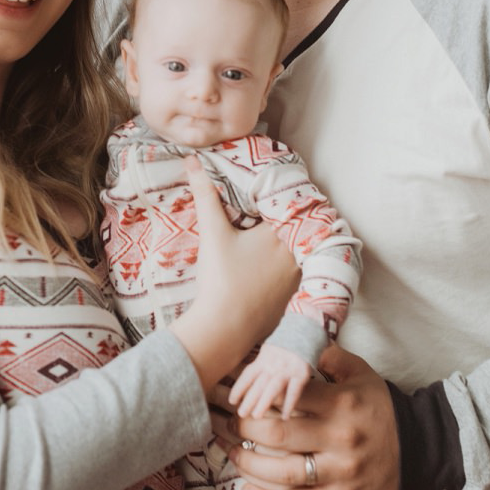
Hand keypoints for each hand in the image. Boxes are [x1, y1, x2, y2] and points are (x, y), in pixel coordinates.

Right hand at [169, 158, 297, 392]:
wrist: (224, 329)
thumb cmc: (221, 279)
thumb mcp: (213, 233)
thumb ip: (205, 195)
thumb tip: (191, 161)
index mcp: (282, 233)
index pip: (288, 206)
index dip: (280, 199)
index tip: (270, 193)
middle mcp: (298, 254)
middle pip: (295, 229)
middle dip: (285, 221)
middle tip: (263, 215)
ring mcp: (298, 279)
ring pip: (297, 252)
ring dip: (287, 245)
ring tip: (269, 238)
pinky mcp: (293, 298)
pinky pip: (295, 275)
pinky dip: (285, 268)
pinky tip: (268, 268)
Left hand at [216, 342, 400, 489]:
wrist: (419, 448)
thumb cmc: (381, 407)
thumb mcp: (361, 373)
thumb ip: (329, 357)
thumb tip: (294, 342)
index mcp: (341, 403)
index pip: (290, 394)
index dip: (257, 391)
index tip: (235, 388)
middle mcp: (339, 438)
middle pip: (279, 435)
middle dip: (243, 428)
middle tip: (225, 421)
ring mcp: (340, 472)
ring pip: (284, 473)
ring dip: (249, 464)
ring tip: (230, 452)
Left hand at [229, 342, 311, 418]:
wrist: (306, 328)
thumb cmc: (287, 342)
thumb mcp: (270, 349)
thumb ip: (262, 363)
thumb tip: (251, 379)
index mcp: (263, 359)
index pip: (248, 375)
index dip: (239, 388)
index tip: (232, 401)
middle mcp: (273, 364)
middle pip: (258, 384)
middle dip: (249, 400)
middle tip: (241, 414)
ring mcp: (287, 369)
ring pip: (273, 388)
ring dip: (264, 402)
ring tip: (256, 416)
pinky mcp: (302, 373)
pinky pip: (294, 391)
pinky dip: (290, 404)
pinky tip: (285, 416)